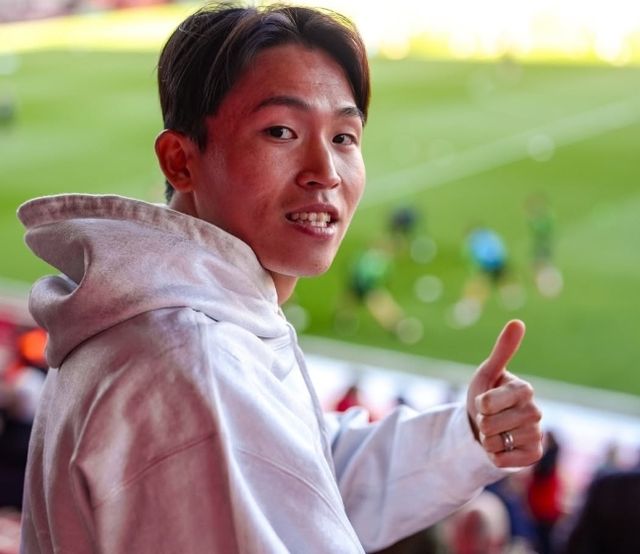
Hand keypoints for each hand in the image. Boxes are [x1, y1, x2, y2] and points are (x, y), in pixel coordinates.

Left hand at [467, 319, 542, 467]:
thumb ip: (502, 350)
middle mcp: (535, 411)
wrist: (484, 426)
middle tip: (487, 418)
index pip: (489, 402)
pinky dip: (495, 456)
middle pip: (491, 423)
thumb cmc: (485, 395)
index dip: (480, 403)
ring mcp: (536, 434)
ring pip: (496, 442)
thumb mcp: (487, 373)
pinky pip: (504, 460)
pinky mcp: (534, 455)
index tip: (483, 400)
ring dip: (487, 439)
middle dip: (481, 422)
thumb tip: (518, 322)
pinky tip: (502, 447)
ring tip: (494, 432)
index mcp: (524, 389)